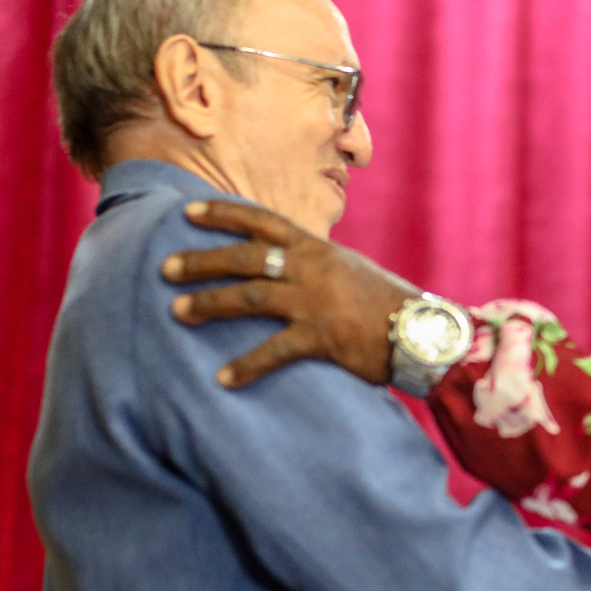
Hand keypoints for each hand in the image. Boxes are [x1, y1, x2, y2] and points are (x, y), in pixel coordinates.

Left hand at [161, 200, 418, 387]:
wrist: (424, 330)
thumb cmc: (387, 304)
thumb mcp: (350, 270)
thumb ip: (316, 265)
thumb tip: (287, 264)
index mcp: (318, 249)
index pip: (263, 222)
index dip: (223, 214)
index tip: (186, 211)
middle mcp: (312, 269)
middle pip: (246, 257)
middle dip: (202, 260)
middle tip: (166, 267)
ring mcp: (316, 302)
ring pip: (251, 296)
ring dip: (210, 303)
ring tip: (177, 312)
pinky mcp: (323, 337)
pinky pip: (276, 350)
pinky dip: (247, 366)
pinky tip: (223, 379)